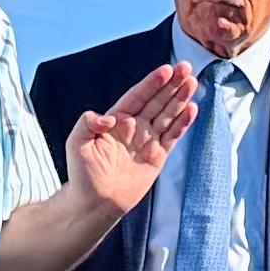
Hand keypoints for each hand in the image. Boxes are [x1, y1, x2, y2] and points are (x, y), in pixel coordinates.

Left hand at [69, 62, 196, 216]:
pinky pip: (173, 136)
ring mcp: (147, 140)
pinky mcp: (157, 156)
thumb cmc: (82, 173)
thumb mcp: (76, 142)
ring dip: (180, 99)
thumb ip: (87, 123)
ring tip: (193, 83)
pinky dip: (183, 123)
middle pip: (157, 101)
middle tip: (186, 68)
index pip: (137, 96)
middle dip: (172, 84)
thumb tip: (107, 118)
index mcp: (116, 120)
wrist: (95, 202)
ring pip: (168, 115)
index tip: (166, 70)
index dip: (152, 83)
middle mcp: (134, 127)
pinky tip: (192, 109)